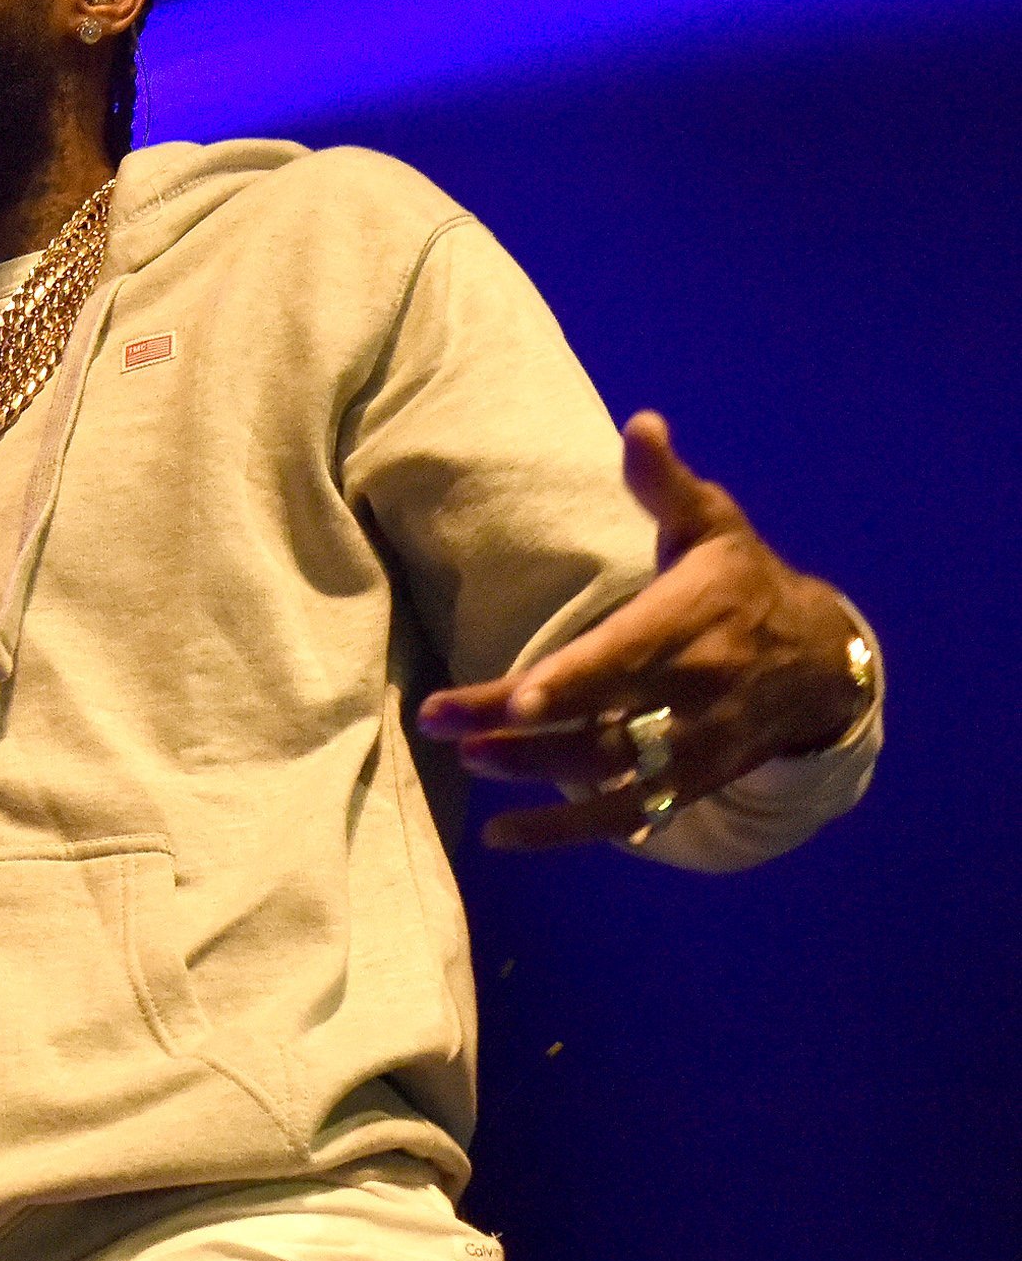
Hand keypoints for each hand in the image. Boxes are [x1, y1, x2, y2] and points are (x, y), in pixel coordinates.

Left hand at [416, 412, 868, 851]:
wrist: (822, 663)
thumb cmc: (742, 583)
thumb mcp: (714, 525)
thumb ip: (665, 484)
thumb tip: (641, 422)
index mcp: (689, 624)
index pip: (624, 658)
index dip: (572, 682)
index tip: (515, 697)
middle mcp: (692, 693)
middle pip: (598, 719)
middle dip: (517, 728)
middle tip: (439, 722)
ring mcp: (691, 746)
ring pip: (607, 772)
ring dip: (533, 773)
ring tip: (469, 760)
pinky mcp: (689, 783)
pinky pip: (626, 816)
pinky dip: (565, 832)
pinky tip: (502, 838)